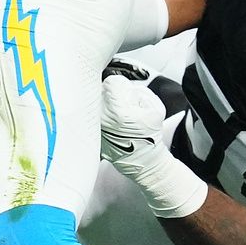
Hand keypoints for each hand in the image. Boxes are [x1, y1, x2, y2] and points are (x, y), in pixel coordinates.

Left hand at [100, 70, 209, 217]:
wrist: (143, 162)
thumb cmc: (150, 137)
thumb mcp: (155, 109)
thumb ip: (140, 91)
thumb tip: (125, 86)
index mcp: (118, 111)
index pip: (111, 82)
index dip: (121, 84)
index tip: (125, 90)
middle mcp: (101, 118)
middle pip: (100, 90)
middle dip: (111, 93)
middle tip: (121, 102)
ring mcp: (94, 126)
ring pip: (95, 101)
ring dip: (104, 103)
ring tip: (118, 115)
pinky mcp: (89, 133)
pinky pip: (92, 114)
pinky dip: (99, 114)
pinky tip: (111, 123)